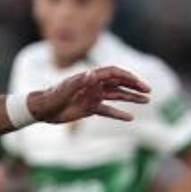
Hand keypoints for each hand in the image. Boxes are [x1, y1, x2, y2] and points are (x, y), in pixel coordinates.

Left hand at [30, 66, 150, 124]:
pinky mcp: (90, 108)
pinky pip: (108, 110)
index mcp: (90, 77)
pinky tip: (130, 118)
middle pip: (119, 83)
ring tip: (146, 101)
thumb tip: (93, 74)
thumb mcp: (66, 89)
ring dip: (131, 98)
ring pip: (117, 96)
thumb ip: (79, 81)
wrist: (42, 109)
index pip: (113, 73)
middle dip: (134, 86)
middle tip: (148, 91)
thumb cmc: (52, 97)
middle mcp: (94, 85)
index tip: (139, 84)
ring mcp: (93, 96)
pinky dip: (119, 114)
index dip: (127, 76)